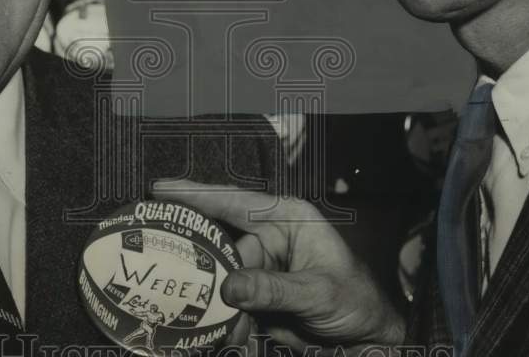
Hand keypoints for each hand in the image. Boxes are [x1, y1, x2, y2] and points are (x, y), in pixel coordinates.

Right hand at [152, 180, 405, 354]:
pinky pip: (229, 303)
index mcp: (287, 219)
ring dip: (215, 304)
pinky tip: (217, 334)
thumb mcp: (317, 292)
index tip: (159, 189)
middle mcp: (270, 237)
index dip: (197, 194)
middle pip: (222, 246)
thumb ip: (273, 288)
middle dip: (204, 269)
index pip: (236, 201)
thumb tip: (228, 286)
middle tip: (176, 278)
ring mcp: (261, 267)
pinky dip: (223, 321)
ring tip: (213, 324)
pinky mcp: (257, 296)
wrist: (369, 338)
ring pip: (221, 279)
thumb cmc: (356, 300)